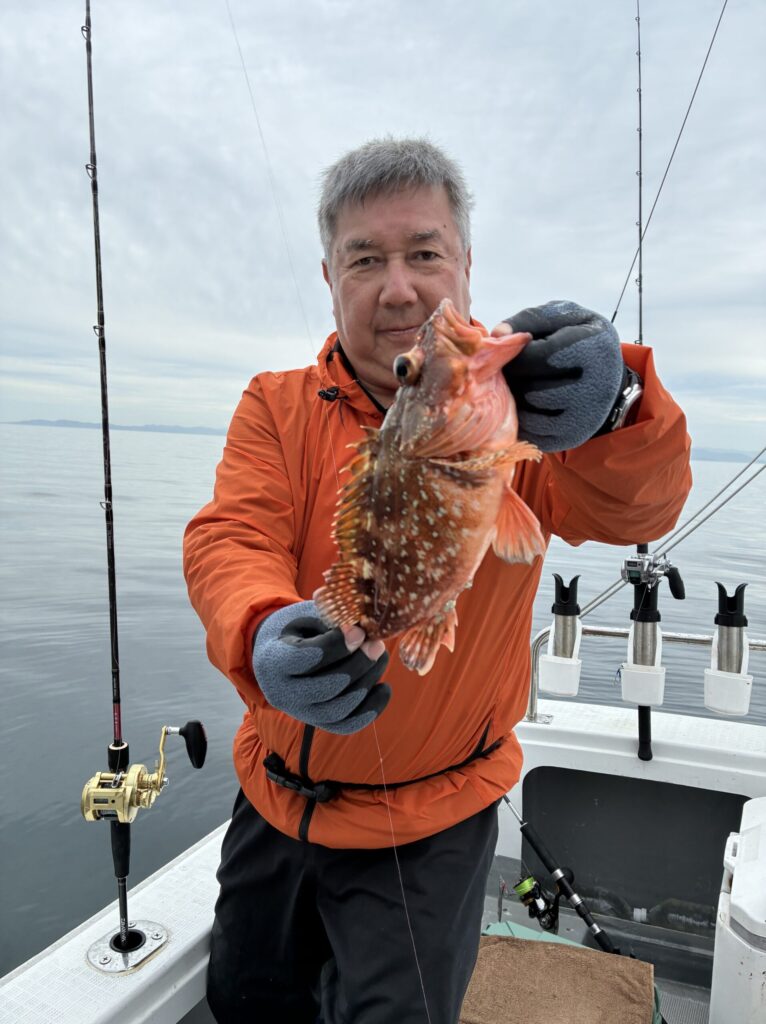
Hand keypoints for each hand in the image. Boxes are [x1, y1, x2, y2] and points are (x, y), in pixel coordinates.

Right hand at [252, 601, 390, 734]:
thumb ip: (334, 621)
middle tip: (377, 644)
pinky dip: (371, 709)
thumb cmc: (299, 629)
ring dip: (366, 684)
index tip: (359, 632)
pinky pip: (347, 725)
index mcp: (273, 660)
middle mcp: (281, 693)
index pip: (305, 658)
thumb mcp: (309, 616)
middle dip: (357, 665)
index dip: (336, 646)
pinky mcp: (318, 722)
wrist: (281, 653)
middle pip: (325, 688)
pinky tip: (384, 687)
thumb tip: (364, 631)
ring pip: (338, 709)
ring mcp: (300, 712)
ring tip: (381, 658)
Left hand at [492, 300, 624, 452]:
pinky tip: (525, 403)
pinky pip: (533, 432)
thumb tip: (497, 335)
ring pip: (530, 412)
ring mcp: (586, 416)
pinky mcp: (573, 436)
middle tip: (510, 370)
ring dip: (516, 398)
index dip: (515, 354)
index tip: (512, 351)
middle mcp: (595, 386)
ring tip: (519, 384)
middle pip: (532, 388)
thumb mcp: (561, 318)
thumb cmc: (576, 338)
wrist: (606, 373)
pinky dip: (521, 418)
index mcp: (593, 349)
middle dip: (513, 378)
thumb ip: (529, 320)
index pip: (538, 357)